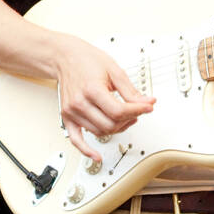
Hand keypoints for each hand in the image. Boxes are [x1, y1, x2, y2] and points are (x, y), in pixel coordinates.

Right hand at [51, 35, 154, 162]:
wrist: (65, 57)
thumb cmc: (87, 60)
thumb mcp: (114, 70)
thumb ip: (130, 90)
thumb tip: (147, 102)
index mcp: (92, 90)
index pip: (119, 111)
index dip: (138, 111)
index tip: (148, 107)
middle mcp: (79, 103)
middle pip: (110, 124)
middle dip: (129, 119)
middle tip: (138, 110)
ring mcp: (72, 112)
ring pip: (100, 132)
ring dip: (116, 129)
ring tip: (125, 118)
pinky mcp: (67, 117)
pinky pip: (76, 140)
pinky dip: (86, 150)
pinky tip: (97, 156)